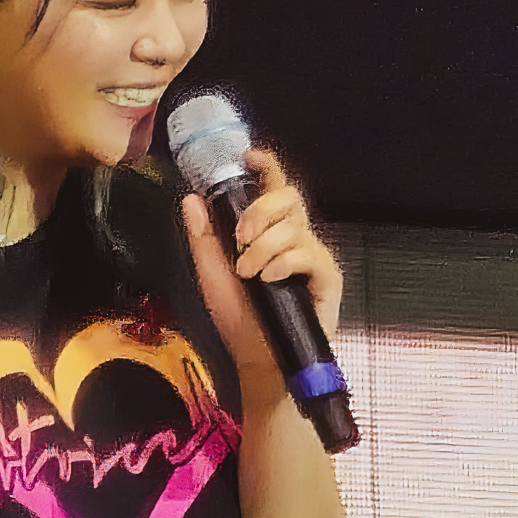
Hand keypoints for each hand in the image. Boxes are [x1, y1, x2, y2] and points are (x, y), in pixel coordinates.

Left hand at [180, 148, 343, 401]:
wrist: (260, 361)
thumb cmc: (239, 320)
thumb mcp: (211, 276)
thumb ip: (202, 237)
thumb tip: (190, 198)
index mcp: (268, 232)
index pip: (273, 187)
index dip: (266, 165)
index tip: (250, 156)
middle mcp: (294, 238)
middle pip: (289, 196)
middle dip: (259, 210)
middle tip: (239, 238)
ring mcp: (313, 257)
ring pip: (295, 225)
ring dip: (264, 247)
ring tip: (249, 273)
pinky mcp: (327, 277)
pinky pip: (309, 253)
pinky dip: (284, 262)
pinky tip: (270, 280)